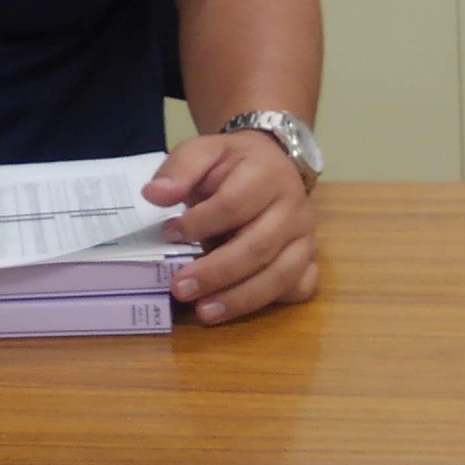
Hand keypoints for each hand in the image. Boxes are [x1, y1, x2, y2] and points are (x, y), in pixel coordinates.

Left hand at [143, 131, 318, 324]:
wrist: (272, 163)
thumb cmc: (233, 163)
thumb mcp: (204, 151)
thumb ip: (180, 169)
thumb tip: (154, 194)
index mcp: (268, 175)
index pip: (234, 205)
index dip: (200, 224)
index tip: (169, 234)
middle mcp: (295, 209)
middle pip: (258, 247)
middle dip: (216, 273)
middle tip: (180, 287)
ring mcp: (306, 237)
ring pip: (281, 276)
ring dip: (240, 298)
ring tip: (203, 312)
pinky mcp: (309, 259)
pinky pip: (299, 288)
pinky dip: (272, 302)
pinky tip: (240, 308)